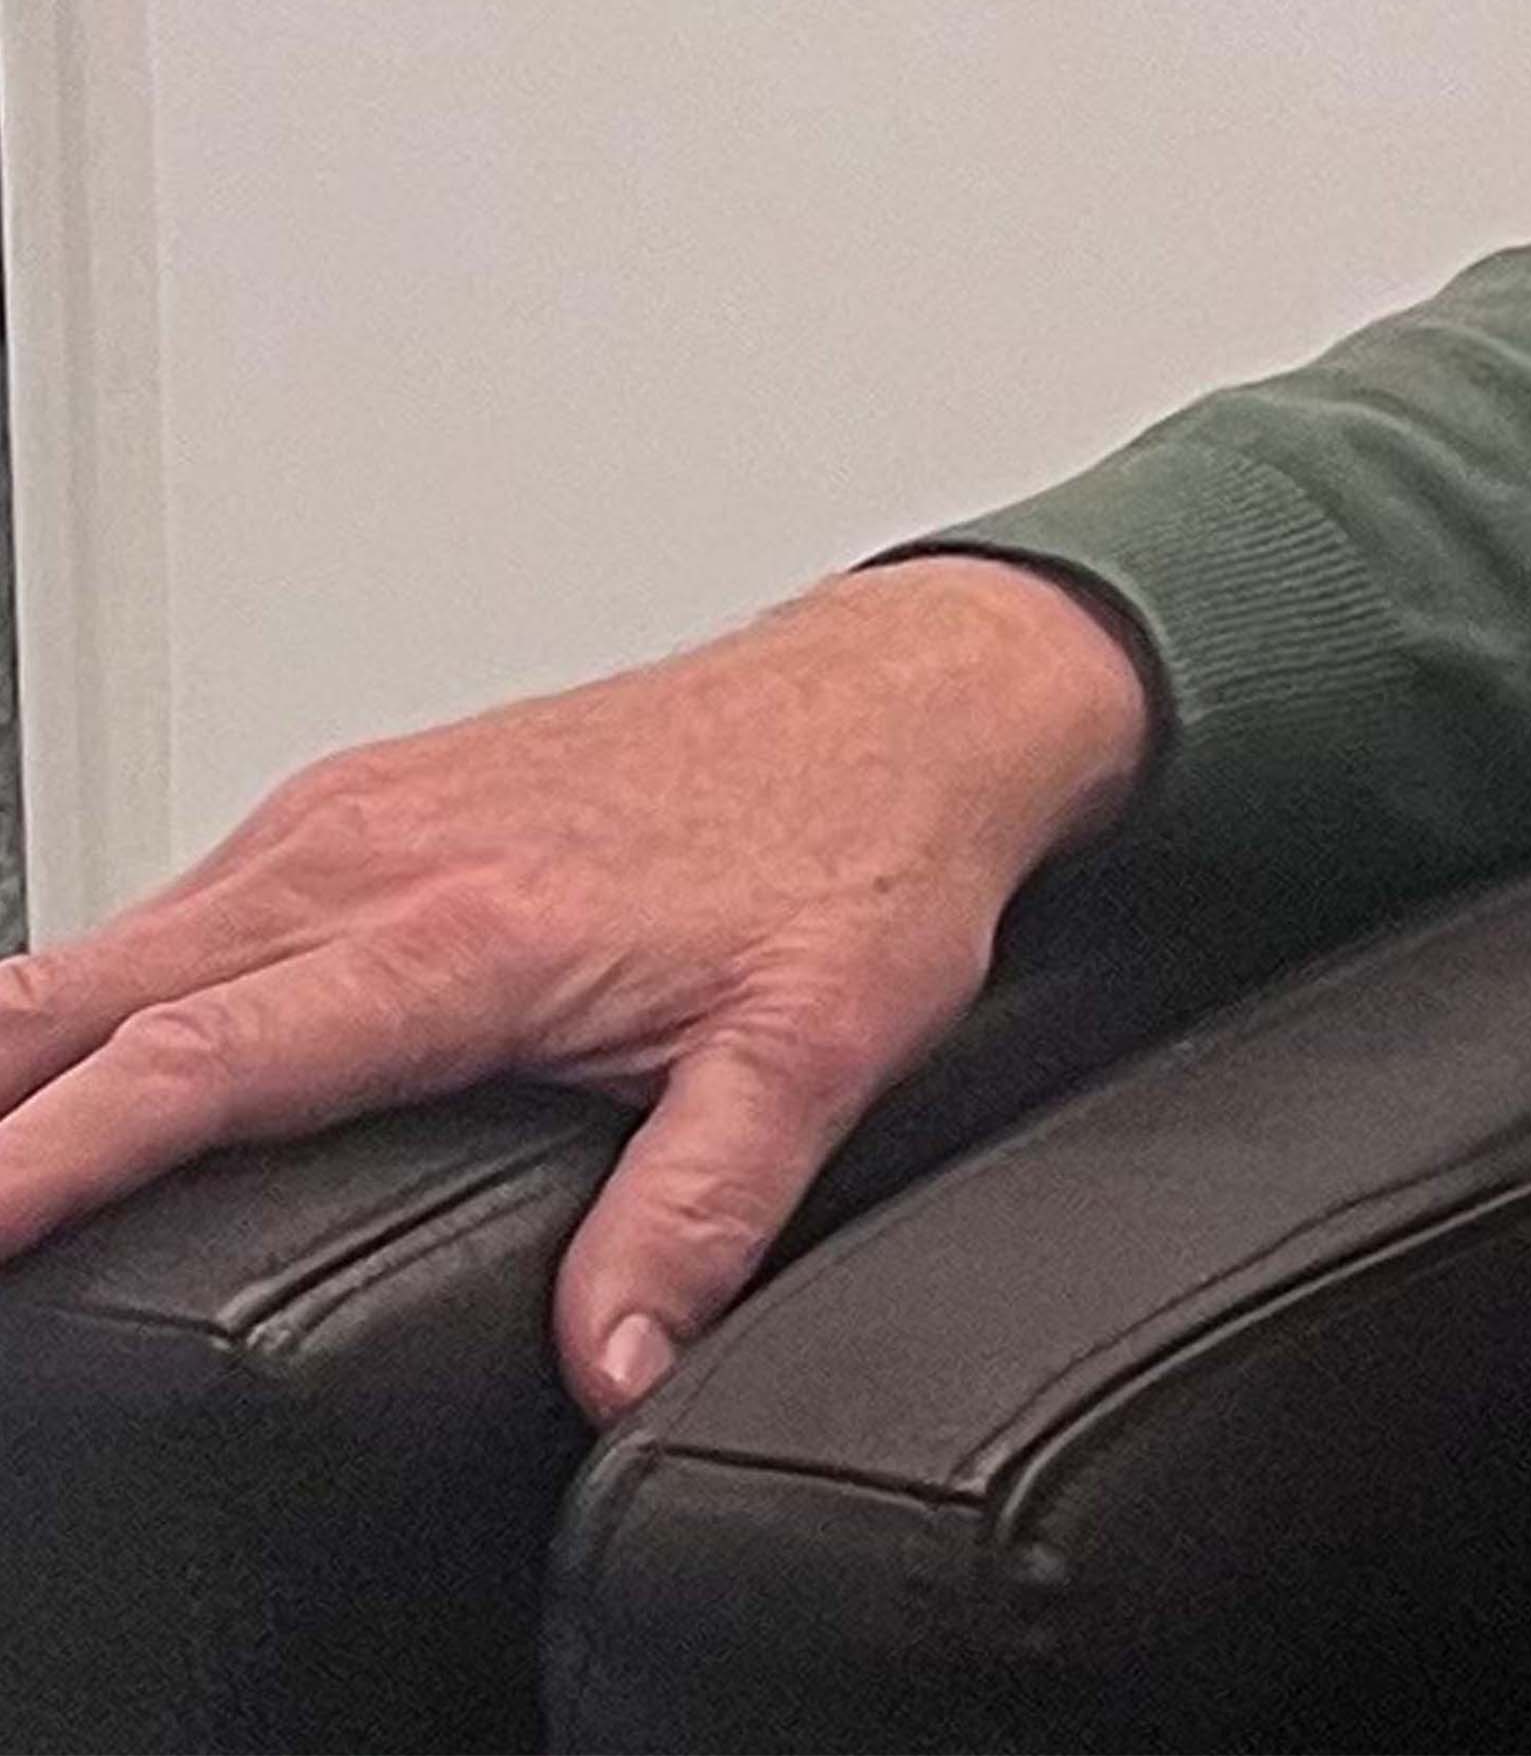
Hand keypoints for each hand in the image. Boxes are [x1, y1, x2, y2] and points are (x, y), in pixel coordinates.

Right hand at [0, 555, 1152, 1418]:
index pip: (193, 1062)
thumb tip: (617, 1361)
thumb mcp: (819, 1044)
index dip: (49, 1158)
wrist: (914, 695)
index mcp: (460, 930)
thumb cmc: (863, 845)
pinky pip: (162, 907)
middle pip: (83, 995)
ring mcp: (341, 816)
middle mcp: (367, 855)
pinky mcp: (348, 804)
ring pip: (101, 946)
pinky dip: (75, 999)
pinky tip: (50, 1070)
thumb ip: (703, 1211)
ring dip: (11, 1058)